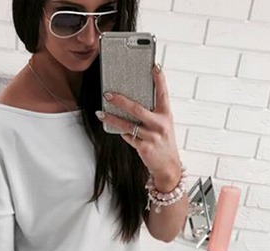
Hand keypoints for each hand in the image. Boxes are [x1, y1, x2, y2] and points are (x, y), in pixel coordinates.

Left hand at [96, 63, 181, 182]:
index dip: (159, 79)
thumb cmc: (164, 143)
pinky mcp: (144, 147)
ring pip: (127, 124)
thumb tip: (130, 102)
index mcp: (166, 115)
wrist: (168, 167)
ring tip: (101, 113)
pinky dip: (122, 133)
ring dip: (112, 118)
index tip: (154, 65)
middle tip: (108, 94)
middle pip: (137, 109)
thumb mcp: (163, 125)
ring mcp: (152, 136)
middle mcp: (160, 124)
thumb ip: (152, 114)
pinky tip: (119, 130)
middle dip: (120, 100)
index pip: (163, 93)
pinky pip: (128, 137)